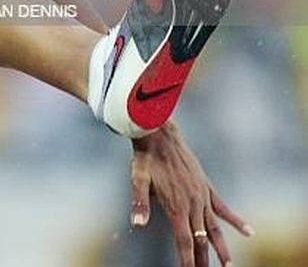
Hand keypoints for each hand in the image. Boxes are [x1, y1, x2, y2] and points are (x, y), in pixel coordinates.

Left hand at [129, 120, 253, 266]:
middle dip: (203, 260)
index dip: (187, 259)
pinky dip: (235, 220)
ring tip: (228, 265)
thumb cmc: (146, 157)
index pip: (184, 240)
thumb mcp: (137, 178)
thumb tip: (137, 223)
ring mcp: (202, 196)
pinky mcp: (206, 187)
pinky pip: (223, 207)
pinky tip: (249, 232)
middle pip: (200, 239)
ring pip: (214, 228)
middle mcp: (192, 204)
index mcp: (176, 206)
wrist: (160, 134)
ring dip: (221, 248)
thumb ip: (139, 202)